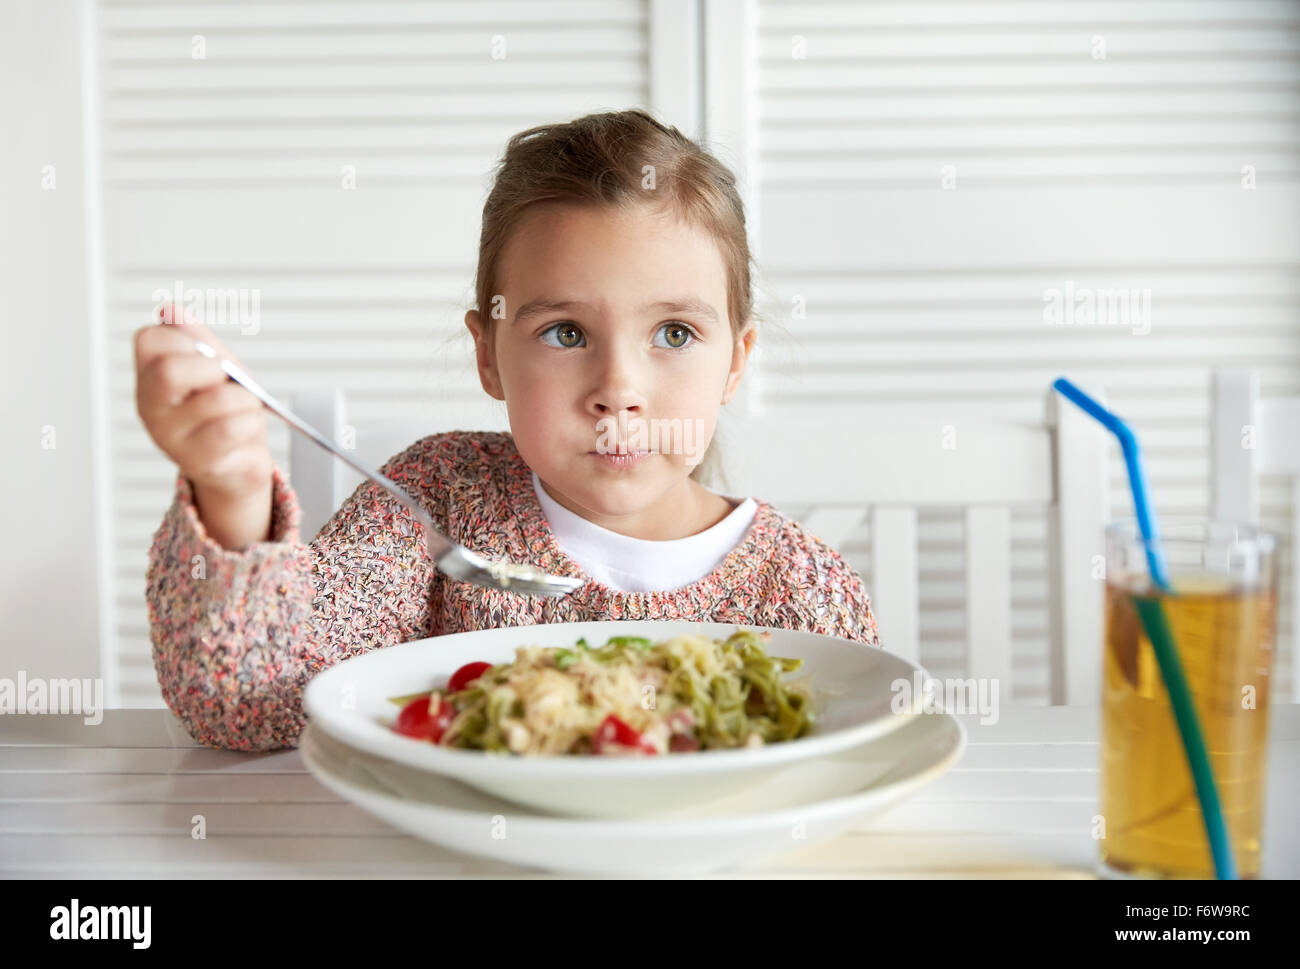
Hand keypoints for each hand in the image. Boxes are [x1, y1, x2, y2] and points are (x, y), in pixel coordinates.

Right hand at [135, 302, 273, 546]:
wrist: (239, 466)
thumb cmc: (226, 412)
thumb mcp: (214, 366)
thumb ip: (196, 338)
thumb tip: (170, 310)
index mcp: (149, 378)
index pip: (150, 340)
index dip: (189, 342)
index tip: (207, 359)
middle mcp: (151, 408)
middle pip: (170, 371)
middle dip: (214, 370)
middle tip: (226, 383)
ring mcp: (170, 437)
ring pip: (218, 399)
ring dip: (246, 401)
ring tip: (243, 411)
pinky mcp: (198, 461)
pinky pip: (234, 428)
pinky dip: (252, 424)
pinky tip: (246, 432)